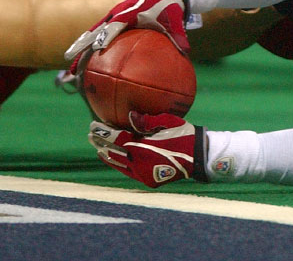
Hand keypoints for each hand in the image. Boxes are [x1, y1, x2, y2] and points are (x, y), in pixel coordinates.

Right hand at [64, 0, 189, 73]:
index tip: (96, 50)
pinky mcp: (115, 17)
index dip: (105, 36)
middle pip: (95, 30)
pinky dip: (90, 43)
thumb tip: (186, 53)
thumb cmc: (170, 5)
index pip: (115, 26)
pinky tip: (86, 60)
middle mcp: (118, 13)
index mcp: (131, 12)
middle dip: (81, 46)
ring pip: (93, 32)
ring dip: (81, 47)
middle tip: (68, 61)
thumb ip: (179, 35)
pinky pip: (99, 32)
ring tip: (70, 65)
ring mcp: (114, 14)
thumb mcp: (175, 20)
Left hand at [88, 112, 206, 187]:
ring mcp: (141, 173)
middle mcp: (138, 162)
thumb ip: (147, 120)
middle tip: (91, 134)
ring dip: (106, 153)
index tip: (93, 125)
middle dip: (100, 142)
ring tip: (97, 146)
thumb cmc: (184, 135)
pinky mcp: (146, 179)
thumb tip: (129, 115)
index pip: (116, 138)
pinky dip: (116, 163)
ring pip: (117, 163)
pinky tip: (110, 158)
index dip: (103, 132)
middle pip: (112, 151)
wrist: (198, 157)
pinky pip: (126, 170)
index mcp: (142, 147)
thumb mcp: (169, 122)